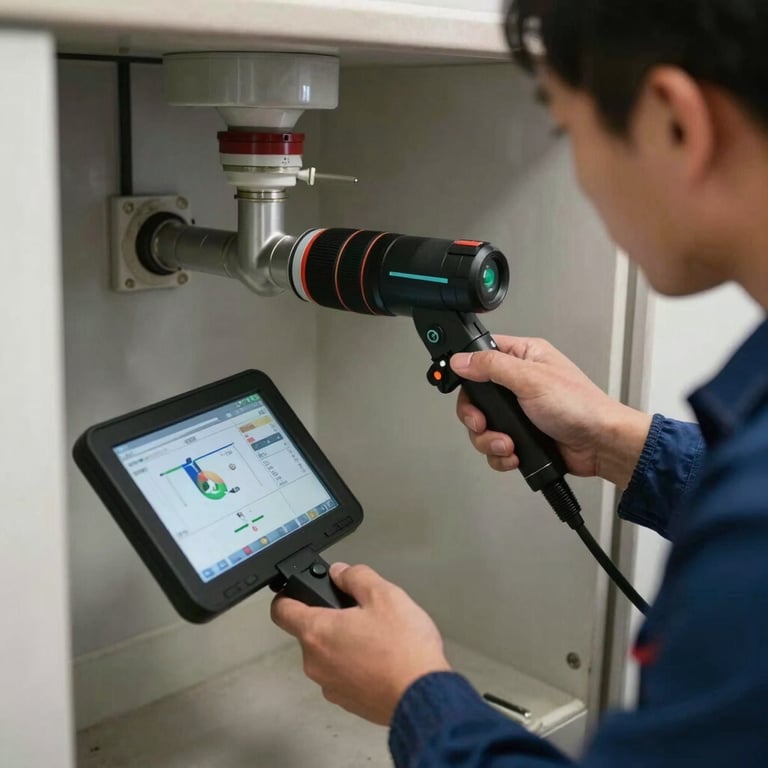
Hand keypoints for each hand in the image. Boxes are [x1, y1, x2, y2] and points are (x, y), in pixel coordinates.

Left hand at [271, 563, 450, 725]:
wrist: (423, 696)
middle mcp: (316, 662)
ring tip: (379, 638)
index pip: (281, 610)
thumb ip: (356, 577)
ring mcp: (330, 686)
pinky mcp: (348, 702)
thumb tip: (341, 573)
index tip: (297, 591)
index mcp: (317, 632)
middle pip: (311, 632)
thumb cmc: (403, 648)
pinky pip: (344, 675)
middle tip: (362, 613)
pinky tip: (383, 660)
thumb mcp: (384, 594)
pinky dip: (357, 666)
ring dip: (346, 644)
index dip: (287, 595)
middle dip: (332, 619)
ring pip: (329, 655)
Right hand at [451, 336, 651, 488]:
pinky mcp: (520, 436)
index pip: (480, 356)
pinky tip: (514, 454)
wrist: (600, 445)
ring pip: (481, 426)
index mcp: (523, 357)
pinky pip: (494, 446)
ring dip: (488, 440)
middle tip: (482, 424)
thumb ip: (492, 366)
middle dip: (475, 417)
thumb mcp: (531, 379)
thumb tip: (462, 359)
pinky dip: (500, 455)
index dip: (466, 372)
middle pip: (475, 397)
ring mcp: (518, 411)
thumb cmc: (580, 406)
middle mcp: (517, 382)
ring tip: (506, 444)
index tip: (462, 389)